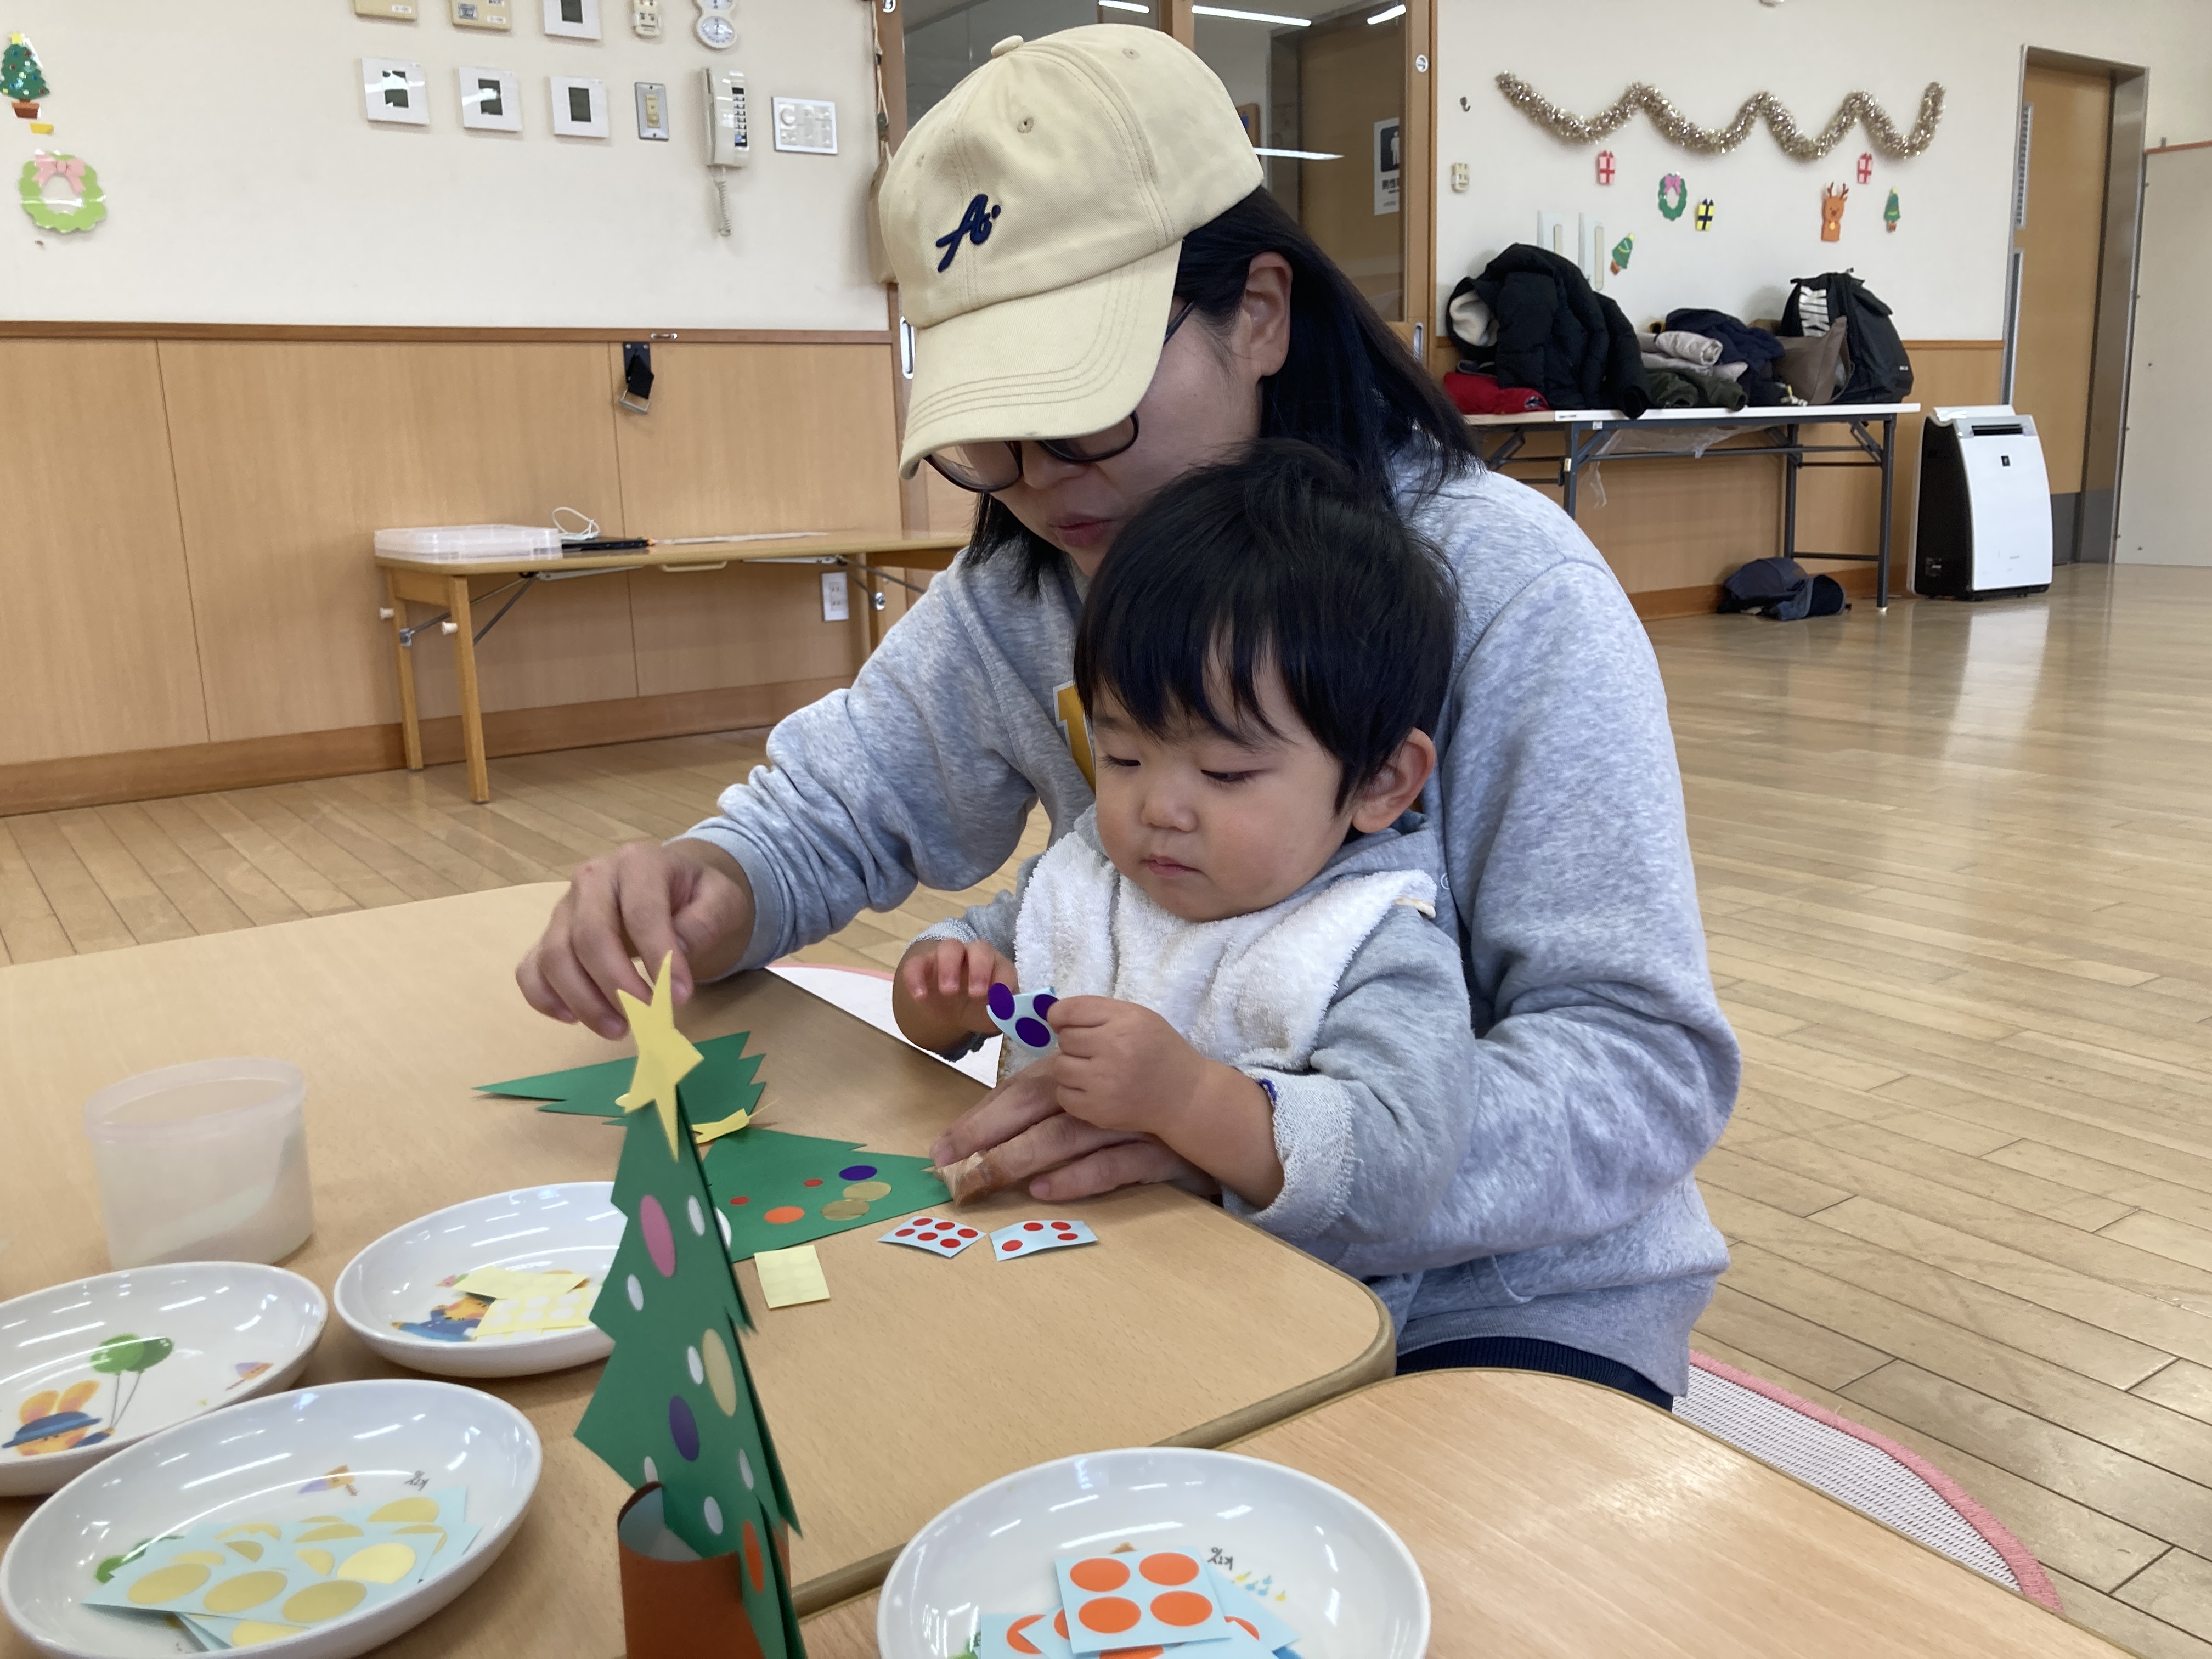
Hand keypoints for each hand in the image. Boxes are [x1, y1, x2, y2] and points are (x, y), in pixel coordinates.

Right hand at [516, 839, 754, 1038]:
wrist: (675, 889)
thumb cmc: (698, 898)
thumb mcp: (723, 901)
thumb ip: (706, 922)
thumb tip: (677, 951)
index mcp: (638, 863)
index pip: (641, 911)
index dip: (658, 957)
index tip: (680, 998)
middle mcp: (592, 879)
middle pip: (589, 936)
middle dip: (617, 986)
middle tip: (647, 1020)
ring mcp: (565, 908)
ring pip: (554, 955)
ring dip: (583, 1001)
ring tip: (619, 1029)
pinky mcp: (550, 936)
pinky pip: (531, 968)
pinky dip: (545, 998)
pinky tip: (573, 1019)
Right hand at [892, 938, 1016, 1052]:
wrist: (953, 1011)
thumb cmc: (980, 1009)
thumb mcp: (993, 1017)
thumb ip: (1003, 1015)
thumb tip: (1006, 1013)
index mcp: (996, 966)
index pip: (1004, 966)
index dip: (1004, 981)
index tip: (999, 1001)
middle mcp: (974, 956)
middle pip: (980, 949)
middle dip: (979, 969)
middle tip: (975, 994)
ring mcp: (948, 958)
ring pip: (949, 947)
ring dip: (949, 967)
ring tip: (948, 992)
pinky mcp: (924, 965)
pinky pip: (917, 963)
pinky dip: (917, 977)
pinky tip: (920, 996)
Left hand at [930, 1062, 1209, 1202]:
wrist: (1214, 1114)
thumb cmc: (1142, 1106)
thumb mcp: (1095, 1094)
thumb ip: (1050, 1100)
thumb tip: (989, 1123)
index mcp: (1081, 1074)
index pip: (1018, 1090)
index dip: (978, 1116)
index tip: (941, 1146)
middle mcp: (1100, 1093)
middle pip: (1034, 1104)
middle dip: (984, 1133)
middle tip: (945, 1164)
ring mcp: (1128, 1123)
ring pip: (1065, 1137)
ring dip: (1018, 1159)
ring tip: (981, 1181)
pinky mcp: (1155, 1153)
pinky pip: (1110, 1166)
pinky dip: (1075, 1179)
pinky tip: (1041, 1192)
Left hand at [1051, 997, 1283, 1208]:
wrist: (1185, 1097)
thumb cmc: (1159, 1051)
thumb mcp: (1138, 1017)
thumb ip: (1098, 1011)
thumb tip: (1053, 1016)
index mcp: (1125, 1021)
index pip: (1069, 1011)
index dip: (1060, 1016)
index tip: (1065, 1023)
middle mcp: (1113, 1049)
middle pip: (1064, 1040)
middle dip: (1074, 1044)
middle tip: (1095, 1052)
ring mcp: (1104, 1083)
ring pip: (1059, 1067)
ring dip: (1071, 1068)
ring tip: (1095, 1071)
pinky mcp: (1098, 1110)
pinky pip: (1063, 1095)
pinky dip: (1073, 1093)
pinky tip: (1095, 1091)